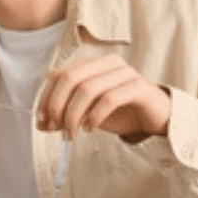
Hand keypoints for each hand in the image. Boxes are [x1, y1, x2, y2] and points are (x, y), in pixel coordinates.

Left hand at [38, 54, 170, 141]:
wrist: (156, 117)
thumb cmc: (121, 112)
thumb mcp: (88, 114)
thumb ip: (66, 116)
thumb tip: (41, 124)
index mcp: (93, 64)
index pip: (60, 74)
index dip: (46, 96)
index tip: (42, 119)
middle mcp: (107, 63)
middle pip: (70, 78)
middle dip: (57, 105)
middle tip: (56, 127)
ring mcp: (124, 73)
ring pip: (88, 88)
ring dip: (74, 115)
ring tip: (72, 134)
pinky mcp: (138, 87)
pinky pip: (109, 99)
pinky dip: (94, 116)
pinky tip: (90, 128)